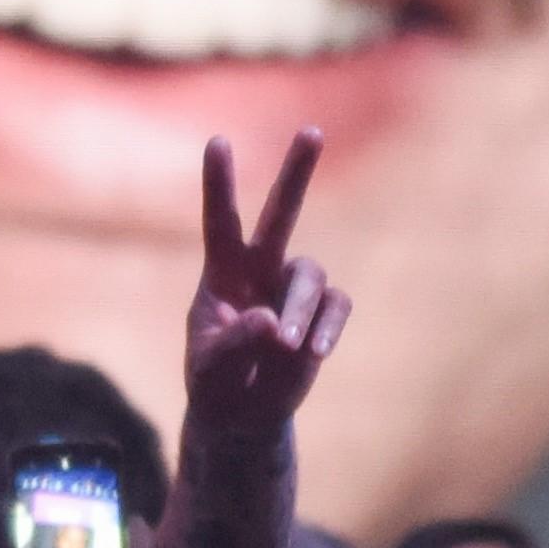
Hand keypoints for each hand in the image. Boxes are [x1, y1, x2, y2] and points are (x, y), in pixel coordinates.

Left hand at [179, 129, 347, 446]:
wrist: (244, 416)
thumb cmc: (216, 384)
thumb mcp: (212, 369)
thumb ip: (236, 343)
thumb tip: (273, 323)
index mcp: (221, 275)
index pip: (220, 223)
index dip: (220, 183)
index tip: (218, 141)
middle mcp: (260, 271)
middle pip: (280, 215)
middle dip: (296, 173)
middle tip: (311, 131)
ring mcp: (293, 291)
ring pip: (311, 277)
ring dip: (301, 311)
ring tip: (287, 349)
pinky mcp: (321, 315)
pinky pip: (336, 306)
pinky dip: (327, 328)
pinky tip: (312, 354)